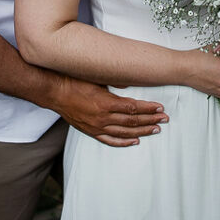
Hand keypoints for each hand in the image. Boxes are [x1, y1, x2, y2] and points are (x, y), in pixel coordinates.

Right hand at [52, 76, 168, 147]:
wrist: (55, 92)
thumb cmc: (75, 81)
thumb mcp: (97, 77)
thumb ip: (115, 82)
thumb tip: (131, 84)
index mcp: (106, 102)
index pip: (134, 108)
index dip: (149, 109)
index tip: (160, 108)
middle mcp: (103, 117)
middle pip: (133, 121)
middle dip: (151, 120)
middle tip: (164, 119)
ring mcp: (97, 126)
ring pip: (125, 132)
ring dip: (142, 131)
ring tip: (155, 129)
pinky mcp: (91, 131)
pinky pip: (110, 140)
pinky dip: (124, 142)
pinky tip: (135, 141)